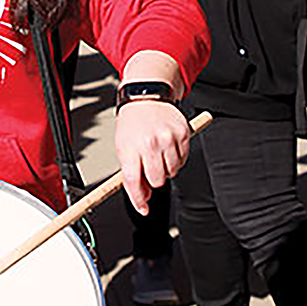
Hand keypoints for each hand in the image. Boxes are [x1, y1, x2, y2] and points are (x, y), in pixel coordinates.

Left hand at [114, 99, 190, 213]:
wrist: (146, 97)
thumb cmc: (132, 123)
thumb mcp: (122, 146)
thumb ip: (130, 172)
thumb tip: (143, 196)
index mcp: (131, 147)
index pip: (133, 181)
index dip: (138, 200)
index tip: (142, 208)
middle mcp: (150, 143)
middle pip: (157, 181)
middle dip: (153, 180)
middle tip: (148, 167)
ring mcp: (168, 139)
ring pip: (172, 172)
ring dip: (165, 169)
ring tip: (157, 153)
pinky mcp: (183, 134)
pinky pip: (183, 160)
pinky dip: (176, 159)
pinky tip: (167, 147)